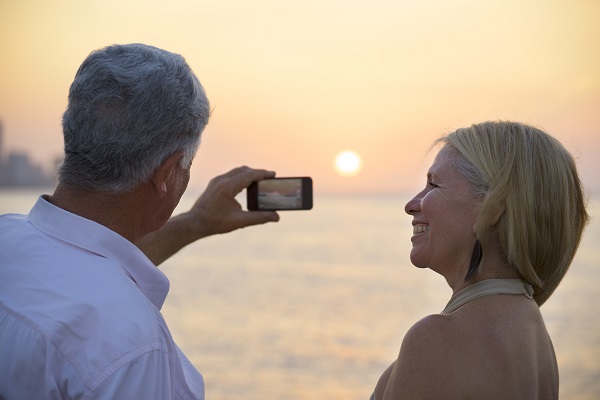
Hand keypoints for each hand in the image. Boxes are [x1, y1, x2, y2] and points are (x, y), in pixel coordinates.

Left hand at [138, 166, 278, 264]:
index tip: (274, 174)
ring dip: (249, 174)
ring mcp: (216, 181)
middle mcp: (221, 180)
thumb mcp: (240, 222)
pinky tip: (246, 184)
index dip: (263, 174)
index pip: (249, 175)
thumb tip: (276, 216)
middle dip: (257, 172)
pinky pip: (231, 175)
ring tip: (260, 180)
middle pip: (244, 170)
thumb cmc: (215, 223)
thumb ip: (259, 218)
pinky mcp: (214, 183)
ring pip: (237, 171)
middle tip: (269, 178)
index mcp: (228, 187)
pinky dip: (241, 177)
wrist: (195, 223)